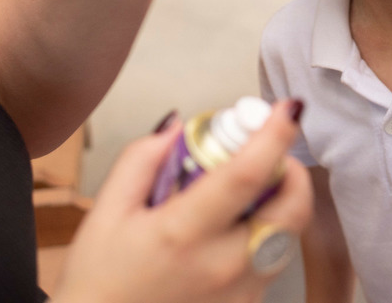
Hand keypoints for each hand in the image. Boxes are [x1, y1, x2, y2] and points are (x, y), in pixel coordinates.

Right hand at [53, 100, 313, 302]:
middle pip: (292, 208)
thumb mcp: (106, 213)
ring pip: (289, 235)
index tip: (287, 108)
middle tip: (270, 155)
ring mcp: (241, 293)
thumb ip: (141, 160)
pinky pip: (273, 261)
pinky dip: (267, 234)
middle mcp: (222, 266)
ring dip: (281, 203)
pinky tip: (235, 231)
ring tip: (249, 193)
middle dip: (292, 170)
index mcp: (184, 234)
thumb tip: (178, 126)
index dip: (275, 136)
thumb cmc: (99, 283)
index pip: (247, 175)